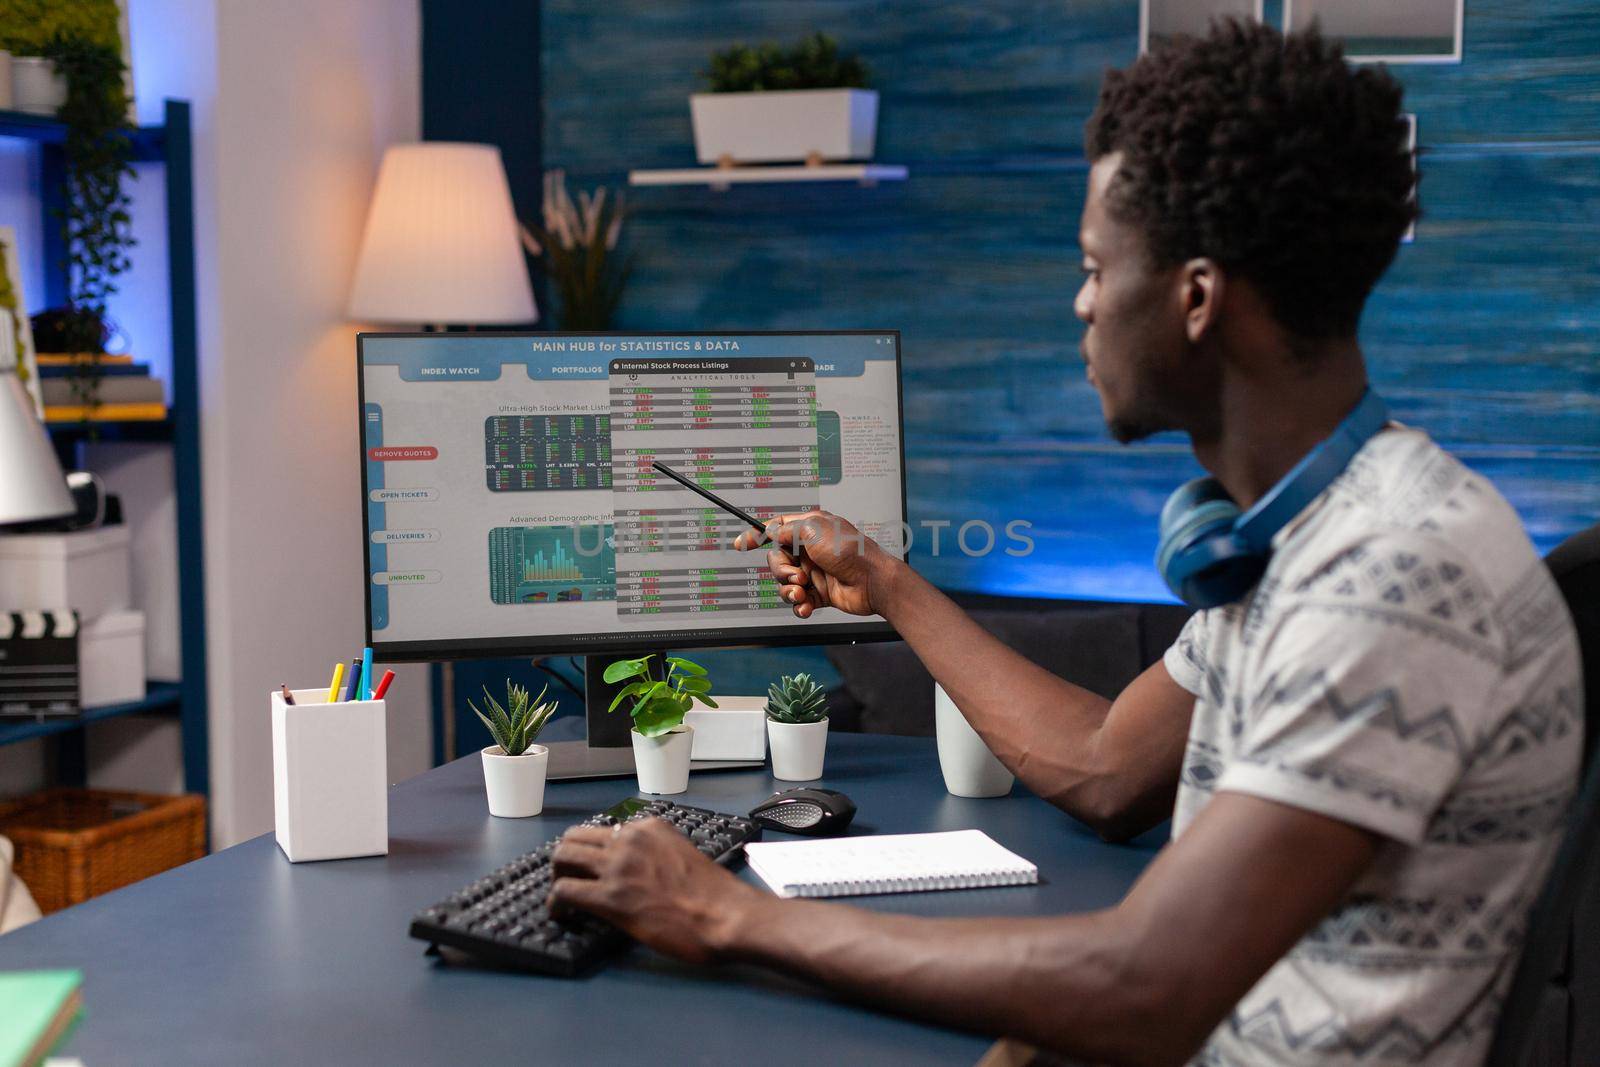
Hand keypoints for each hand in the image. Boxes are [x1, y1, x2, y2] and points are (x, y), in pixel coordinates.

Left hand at [548, 818, 766, 964]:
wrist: (728, 916)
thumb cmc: (716, 895)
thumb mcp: (683, 856)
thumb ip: (656, 855)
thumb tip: (637, 872)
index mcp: (650, 828)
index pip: (605, 830)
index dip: (593, 852)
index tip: (593, 869)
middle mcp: (630, 839)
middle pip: (575, 837)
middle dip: (566, 859)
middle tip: (569, 880)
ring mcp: (618, 866)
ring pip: (562, 857)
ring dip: (556, 876)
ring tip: (562, 899)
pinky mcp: (610, 897)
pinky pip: (564, 891)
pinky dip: (555, 904)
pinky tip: (562, 917)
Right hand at [733, 510, 893, 618]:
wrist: (872, 582)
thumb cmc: (850, 552)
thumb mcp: (814, 529)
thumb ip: (787, 530)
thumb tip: (772, 532)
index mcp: (810, 529)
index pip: (777, 528)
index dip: (758, 535)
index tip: (742, 544)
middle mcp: (811, 550)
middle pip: (777, 560)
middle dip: (782, 571)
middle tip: (797, 577)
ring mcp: (815, 572)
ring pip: (785, 583)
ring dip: (789, 590)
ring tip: (802, 593)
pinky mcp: (819, 593)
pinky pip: (798, 601)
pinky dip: (799, 605)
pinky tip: (806, 606)